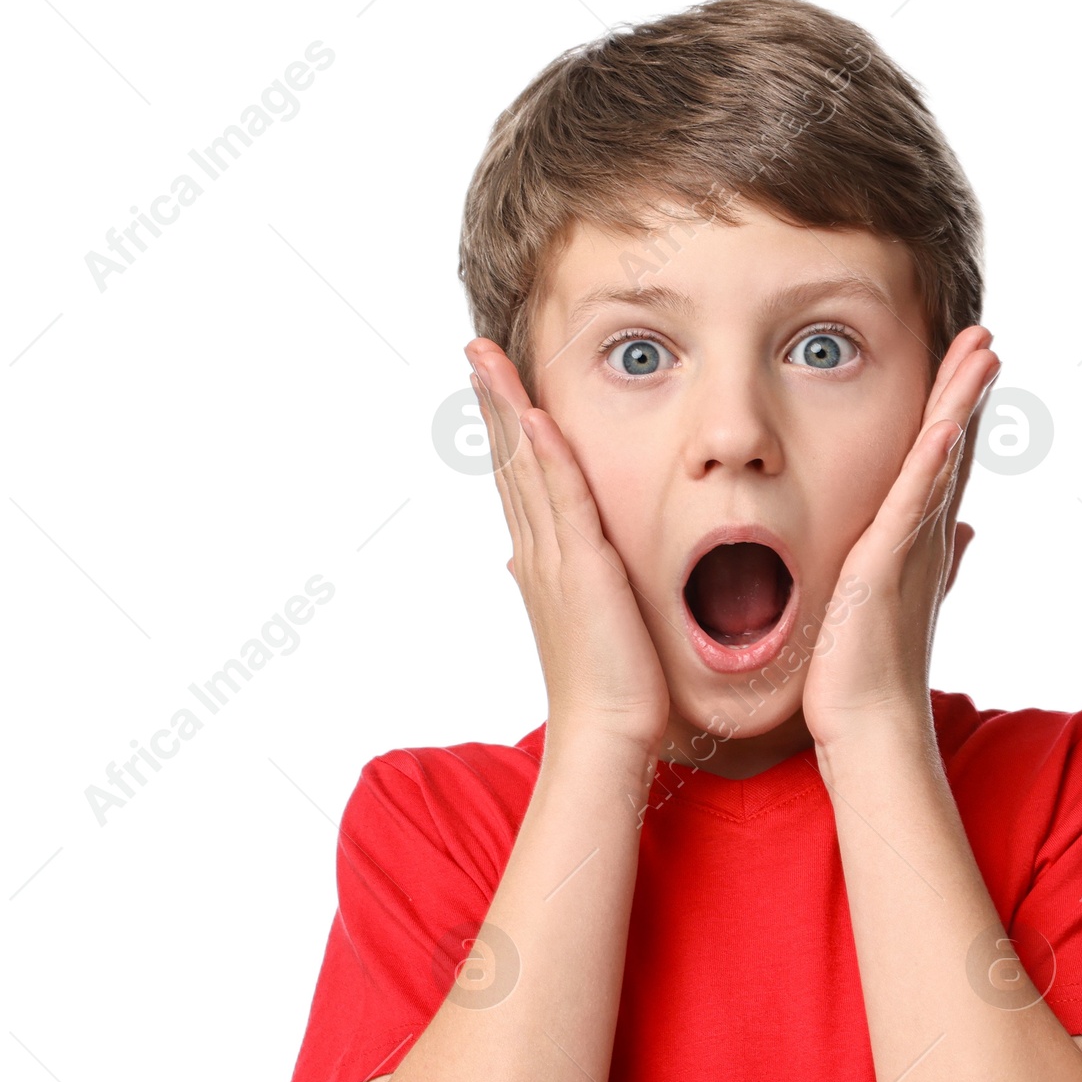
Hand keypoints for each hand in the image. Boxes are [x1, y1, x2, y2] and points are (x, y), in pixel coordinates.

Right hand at [465, 339, 670, 756]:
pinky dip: (545, 455)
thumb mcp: (576, 620)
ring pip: (524, 469)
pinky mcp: (581, 568)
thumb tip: (518, 560)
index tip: (492, 382)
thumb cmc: (606, 684)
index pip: (517, 480)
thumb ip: (554, 581)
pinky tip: (532, 416)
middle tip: (476, 350)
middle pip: (508, 461)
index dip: (502, 428)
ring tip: (488, 360)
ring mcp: (553, 558)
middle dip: (492, 401)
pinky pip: (560, 498)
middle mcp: (537, 552)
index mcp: (540, 562)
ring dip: (506, 409)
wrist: (605, 731)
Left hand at [800, 325, 999, 754]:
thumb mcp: (896, 605)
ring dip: (961, 404)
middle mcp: (925, 539)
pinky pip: (914, 501)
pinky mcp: (889, 564)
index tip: (968, 365)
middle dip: (967, 391)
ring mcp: (912, 549)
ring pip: (942, 460)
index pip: (940, 465)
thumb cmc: (868, 676)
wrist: (868, 726)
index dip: (957, 413)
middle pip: (953, 447)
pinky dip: (933, 461)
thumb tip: (964, 536)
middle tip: (984, 337)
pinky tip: (946, 422)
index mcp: (918, 544)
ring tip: (980, 351)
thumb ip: (929, 565)